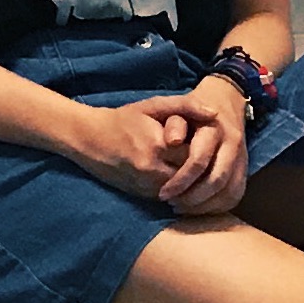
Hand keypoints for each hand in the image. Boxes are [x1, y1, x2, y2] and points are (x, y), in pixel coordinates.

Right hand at [76, 87, 248, 219]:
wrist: (89, 139)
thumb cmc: (123, 119)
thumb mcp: (153, 105)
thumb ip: (185, 106)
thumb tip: (215, 113)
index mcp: (158, 146)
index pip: (197, 154)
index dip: (207, 149)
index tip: (213, 142)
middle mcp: (152, 170)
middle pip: (193, 176)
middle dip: (204, 169)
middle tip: (214, 159)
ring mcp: (145, 187)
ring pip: (184, 191)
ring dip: (195, 183)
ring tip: (204, 170)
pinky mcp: (142, 196)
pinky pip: (171, 197)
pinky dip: (181, 191)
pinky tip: (188, 181)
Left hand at [155, 75, 250, 217]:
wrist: (225, 99)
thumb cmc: (195, 108)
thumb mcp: (180, 106)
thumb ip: (174, 121)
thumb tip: (171, 141)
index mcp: (215, 128)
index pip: (199, 161)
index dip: (180, 180)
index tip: (163, 193)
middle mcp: (232, 143)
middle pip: (217, 180)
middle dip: (192, 198)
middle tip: (172, 204)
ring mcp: (242, 157)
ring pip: (229, 191)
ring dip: (205, 206)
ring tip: (183, 208)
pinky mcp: (245, 168)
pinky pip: (236, 194)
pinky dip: (218, 207)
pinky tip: (200, 208)